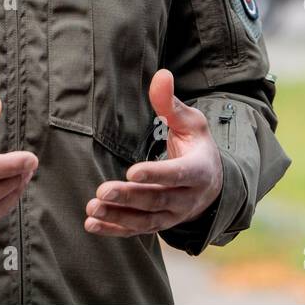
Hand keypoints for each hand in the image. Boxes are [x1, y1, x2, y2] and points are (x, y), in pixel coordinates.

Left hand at [85, 69, 222, 236]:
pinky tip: (92, 224)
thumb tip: (161, 74)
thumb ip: (171, 103)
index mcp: (198, 170)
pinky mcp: (158, 225)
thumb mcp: (191, 122)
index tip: (132, 171)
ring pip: (145, 220)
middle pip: (157, 200)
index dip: (156, 174)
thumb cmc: (196, 146)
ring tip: (92, 208)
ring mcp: (173, 215)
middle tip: (103, 191)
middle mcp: (187, 197)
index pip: (177, 174)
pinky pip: (136, 230)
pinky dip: (114, 230)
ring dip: (118, 216)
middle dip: (130, 197)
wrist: (211, 184)